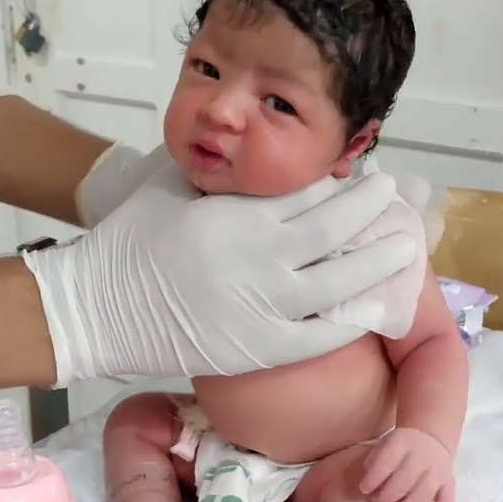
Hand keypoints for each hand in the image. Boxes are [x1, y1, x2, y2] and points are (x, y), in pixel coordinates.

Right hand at [22, 159, 418, 382]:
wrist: (95, 307)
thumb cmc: (129, 240)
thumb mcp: (172, 186)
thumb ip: (218, 173)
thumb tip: (251, 154)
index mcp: (239, 214)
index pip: (309, 194)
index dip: (347, 185)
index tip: (372, 176)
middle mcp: (259, 257)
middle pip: (335, 231)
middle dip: (374, 211)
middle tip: (400, 199)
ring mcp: (262, 306)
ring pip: (339, 283)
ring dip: (377, 262)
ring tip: (406, 248)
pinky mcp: (256, 347)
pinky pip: (318, 337)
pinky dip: (351, 322)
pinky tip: (377, 309)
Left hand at [359, 427, 455, 501]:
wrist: (431, 440)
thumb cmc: (400, 448)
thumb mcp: (384, 444)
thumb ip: (373, 461)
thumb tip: (367, 486)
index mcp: (403, 442)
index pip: (386, 462)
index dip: (373, 479)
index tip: (363, 489)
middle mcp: (423, 455)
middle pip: (403, 482)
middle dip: (385, 497)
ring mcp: (439, 471)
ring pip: (422, 497)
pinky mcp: (450, 485)